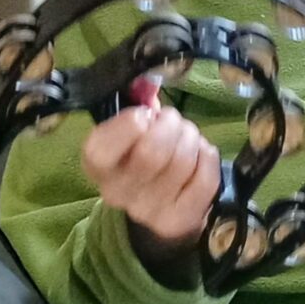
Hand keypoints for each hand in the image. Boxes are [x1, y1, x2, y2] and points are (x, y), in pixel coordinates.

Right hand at [81, 101, 219, 277]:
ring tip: (188, 137)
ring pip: (182, 162)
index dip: (131, 123)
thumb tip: (149, 85)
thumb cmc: (142, 155)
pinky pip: (205, 178)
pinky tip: (201, 154)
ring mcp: (149, 210)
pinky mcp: (180, 218)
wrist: (157, 204)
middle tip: (174, 122)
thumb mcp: (129, 131)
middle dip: (172, 125)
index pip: (102, 147)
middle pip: (152, 152)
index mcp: (97, 165)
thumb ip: (137, 106)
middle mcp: (117, 192)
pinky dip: (208, 157)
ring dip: (192, 139)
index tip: (145, 116)